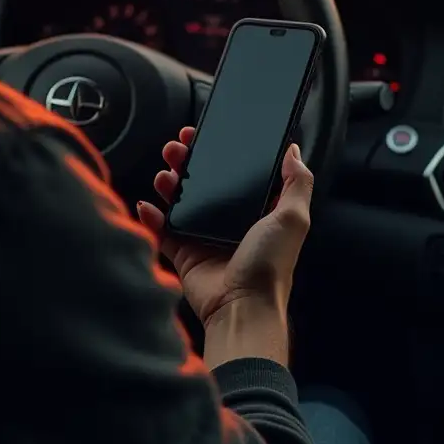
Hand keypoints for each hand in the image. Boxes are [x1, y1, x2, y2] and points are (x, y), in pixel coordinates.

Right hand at [137, 129, 313, 366]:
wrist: (242, 308)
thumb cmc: (270, 265)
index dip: (217, 152)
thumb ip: (297, 183)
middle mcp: (228, 222)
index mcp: (254, 211)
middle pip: (201, 183)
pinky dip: (151, 217)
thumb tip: (294, 151)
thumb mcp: (293, 219)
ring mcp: (203, 238)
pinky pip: (161, 230)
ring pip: (179, 202)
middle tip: (175, 149)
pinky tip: (146, 204)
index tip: (202, 135)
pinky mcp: (183, 254)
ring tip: (163, 174)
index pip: (232, 174)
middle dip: (186, 163)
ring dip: (167, 184)